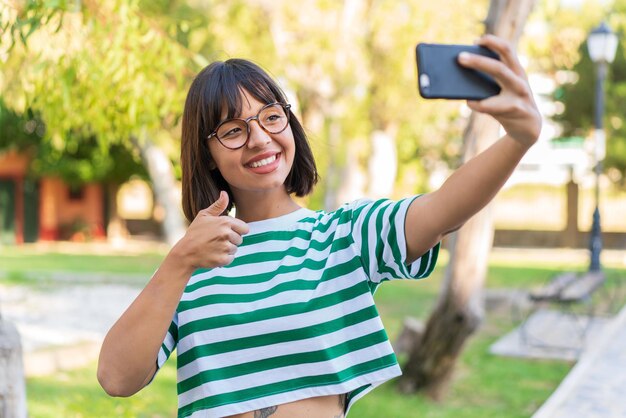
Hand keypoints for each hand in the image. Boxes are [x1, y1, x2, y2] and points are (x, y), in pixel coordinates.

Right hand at [171, 191, 248, 270]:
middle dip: (231, 241)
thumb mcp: (204, 216)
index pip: (244, 228)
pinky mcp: (223, 259)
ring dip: (227, 250)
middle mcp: (227, 234)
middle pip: (240, 240)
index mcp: (225, 222)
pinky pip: (230, 259)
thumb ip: (218, 206)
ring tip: (213, 248)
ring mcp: (225, 247)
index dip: (236, 231)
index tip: (226, 232)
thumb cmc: (195, 233)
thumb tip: (224, 193)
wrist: (185, 252)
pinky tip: (213, 255)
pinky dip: (224, 259)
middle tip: (216, 241)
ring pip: (235, 249)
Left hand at [457, 34, 540, 148]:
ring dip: (479, 69)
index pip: (507, 49)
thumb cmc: (509, 105)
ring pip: (499, 76)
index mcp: (516, 71)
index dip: (492, 42)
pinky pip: (490, 104)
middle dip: (478, 60)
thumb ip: (489, 81)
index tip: (476, 41)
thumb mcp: (503, 90)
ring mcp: (520, 94)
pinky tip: (468, 102)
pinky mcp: (516, 109)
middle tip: (459, 57)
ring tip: (461, 70)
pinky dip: (477, 103)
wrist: (528, 128)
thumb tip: (460, 74)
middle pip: (499, 64)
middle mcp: (520, 79)